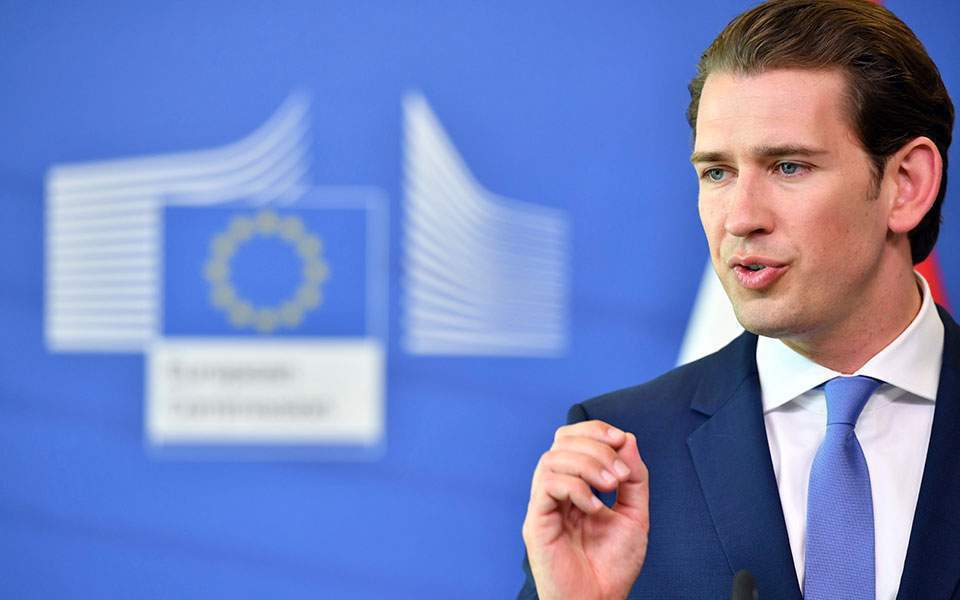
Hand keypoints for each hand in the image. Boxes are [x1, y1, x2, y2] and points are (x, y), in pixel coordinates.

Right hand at [522, 420, 649, 599]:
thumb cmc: (612, 566)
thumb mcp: (634, 514)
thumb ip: (634, 478)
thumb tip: (627, 438)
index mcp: (575, 485)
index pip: (572, 439)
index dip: (594, 430)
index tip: (620, 441)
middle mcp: (555, 491)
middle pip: (561, 441)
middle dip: (594, 446)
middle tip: (619, 474)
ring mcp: (543, 505)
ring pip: (552, 458)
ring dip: (588, 464)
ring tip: (610, 487)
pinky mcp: (537, 522)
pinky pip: (547, 485)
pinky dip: (576, 488)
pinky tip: (594, 508)